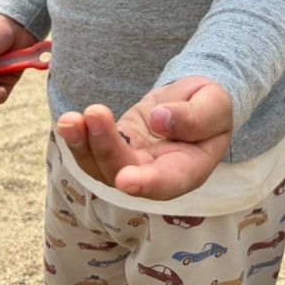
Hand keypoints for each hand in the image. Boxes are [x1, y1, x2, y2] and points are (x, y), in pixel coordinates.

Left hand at [56, 76, 232, 199]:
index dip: (146, 184)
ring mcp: (132, 162)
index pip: (167, 182)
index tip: (125, 181)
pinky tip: (70, 121)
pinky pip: (93, 148)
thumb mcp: (215, 104)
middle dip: (106, 149)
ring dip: (83, 147)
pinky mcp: (117, 145)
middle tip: (96, 114)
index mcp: (189, 169)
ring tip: (71, 121)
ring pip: (102, 166)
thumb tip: (161, 120)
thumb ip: (195, 116)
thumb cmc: (211, 105)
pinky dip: (79, 137)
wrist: (194, 100)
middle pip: (125, 174)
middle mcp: (156, 174)